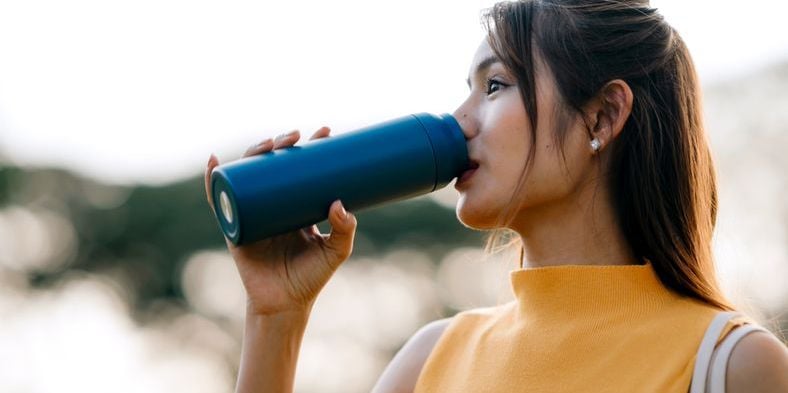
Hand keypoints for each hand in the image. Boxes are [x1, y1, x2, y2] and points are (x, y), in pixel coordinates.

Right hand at [204, 127, 357, 315]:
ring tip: (269, 144)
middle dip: (283, 144)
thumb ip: (344, 229)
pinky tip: (214, 162)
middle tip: (298, 136)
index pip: (303, 168)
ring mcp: (252, 211)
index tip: (324, 132)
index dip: (311, 148)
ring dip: (254, 152)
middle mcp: (273, 204)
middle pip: (274, 164)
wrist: (284, 304)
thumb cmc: (311, 278)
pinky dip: (213, 180)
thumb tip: (339, 203)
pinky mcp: (234, 225)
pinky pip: (219, 200)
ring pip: (249, 173)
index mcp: (296, 205)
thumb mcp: (335, 251)